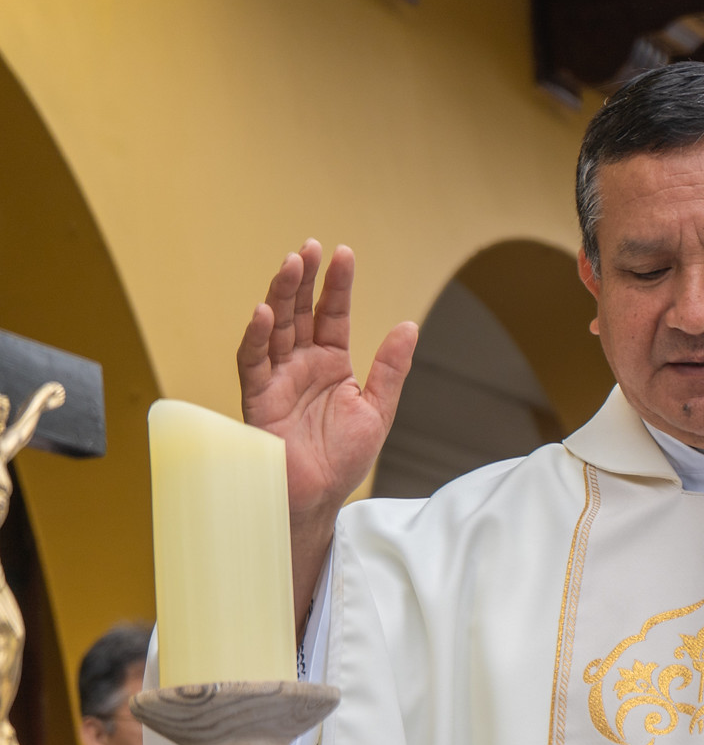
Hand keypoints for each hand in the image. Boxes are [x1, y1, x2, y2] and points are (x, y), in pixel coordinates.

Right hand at [235, 240, 416, 626]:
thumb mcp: (377, 409)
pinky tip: (266, 312)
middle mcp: (302, 366)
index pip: (333, 315)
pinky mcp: (258, 398)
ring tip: (290, 265)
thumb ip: (390, 368)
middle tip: (309, 248)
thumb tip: (409, 325)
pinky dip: (257, 337)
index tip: (344, 253)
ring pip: (275, 328)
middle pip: (300, 313)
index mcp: (332, 365)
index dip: (338, 286)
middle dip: (304, 280)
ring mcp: (278, 379)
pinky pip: (253, 362)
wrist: (318, 496)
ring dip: (280, 296)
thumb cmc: (344, 459)